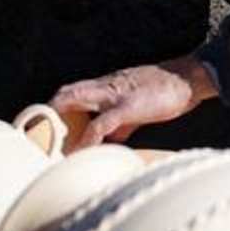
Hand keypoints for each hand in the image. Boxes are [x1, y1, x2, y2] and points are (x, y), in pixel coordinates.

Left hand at [51, 55, 217, 149]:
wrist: (189, 79)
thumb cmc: (168, 92)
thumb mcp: (140, 105)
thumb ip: (122, 123)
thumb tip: (111, 140)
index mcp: (109, 84)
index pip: (74, 90)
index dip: (57, 105)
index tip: (47, 124)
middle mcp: (107, 85)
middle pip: (67, 92)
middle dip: (49, 111)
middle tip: (40, 134)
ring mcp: (115, 94)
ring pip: (76, 99)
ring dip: (60, 120)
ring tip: (50, 142)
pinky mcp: (128, 107)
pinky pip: (101, 124)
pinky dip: (88, 139)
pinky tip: (81, 151)